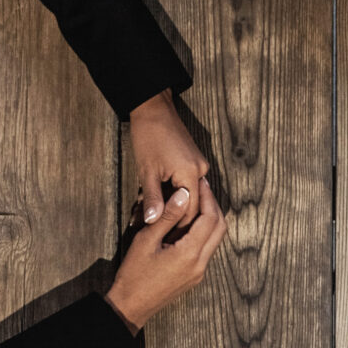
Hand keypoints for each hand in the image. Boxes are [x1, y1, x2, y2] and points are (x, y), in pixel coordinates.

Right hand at [106, 180, 226, 331]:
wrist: (132, 305)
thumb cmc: (134, 273)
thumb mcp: (147, 240)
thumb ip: (167, 216)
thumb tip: (184, 194)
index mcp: (189, 254)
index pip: (210, 219)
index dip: (208, 197)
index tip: (199, 183)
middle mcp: (200, 264)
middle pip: (220, 228)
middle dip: (214, 206)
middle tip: (202, 190)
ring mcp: (199, 272)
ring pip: (216, 239)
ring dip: (211, 219)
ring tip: (196, 202)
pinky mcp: (195, 276)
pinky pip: (207, 249)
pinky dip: (204, 232)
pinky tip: (190, 222)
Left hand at [128, 89, 210, 226]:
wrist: (153, 107)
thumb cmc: (148, 135)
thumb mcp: (147, 171)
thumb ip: (153, 199)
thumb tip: (153, 222)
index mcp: (191, 174)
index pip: (191, 212)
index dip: (178, 228)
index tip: (166, 240)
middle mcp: (201, 171)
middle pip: (193, 206)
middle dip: (176, 220)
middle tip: (161, 235)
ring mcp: (199, 165)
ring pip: (190, 196)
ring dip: (175, 208)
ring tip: (158, 219)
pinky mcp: (193, 162)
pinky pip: (188, 185)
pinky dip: (176, 195)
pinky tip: (163, 202)